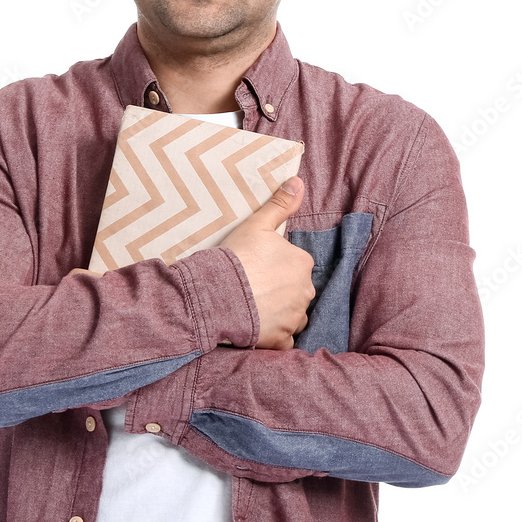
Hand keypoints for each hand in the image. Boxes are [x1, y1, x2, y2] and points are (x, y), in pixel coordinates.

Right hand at [220, 176, 314, 349]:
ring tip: (254, 307)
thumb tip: (298, 181)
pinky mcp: (281, 340)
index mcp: (302, 263)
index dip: (276, 267)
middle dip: (281, 291)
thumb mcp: (258, 224)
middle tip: (253, 288)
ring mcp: (294, 317)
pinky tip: (257, 327)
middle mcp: (305, 291)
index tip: (257, 268)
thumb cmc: (236, 257)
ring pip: (293, 316)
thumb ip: (281, 204)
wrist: (215, 294)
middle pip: (297, 291)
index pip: (295, 265)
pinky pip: (284, 340)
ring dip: (280, 314)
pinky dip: (274, 336)